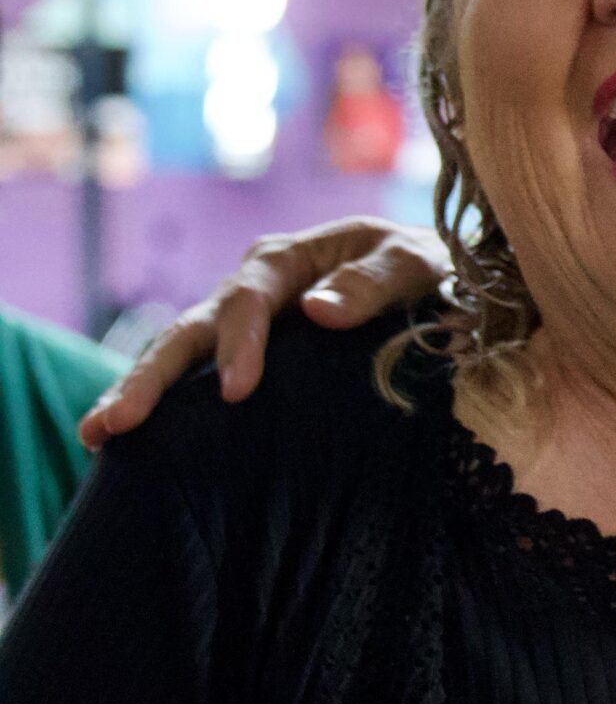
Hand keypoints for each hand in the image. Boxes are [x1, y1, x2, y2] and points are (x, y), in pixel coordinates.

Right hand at [78, 218, 449, 448]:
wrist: (433, 279)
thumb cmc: (428, 267)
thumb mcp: (416, 262)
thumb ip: (374, 281)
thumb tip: (317, 310)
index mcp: (291, 258)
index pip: (250, 298)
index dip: (238, 342)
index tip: (234, 392)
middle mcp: (253, 287)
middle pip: (191, 328)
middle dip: (151, 375)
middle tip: (114, 423)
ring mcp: (241, 324)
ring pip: (178, 353)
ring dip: (137, 391)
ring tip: (94, 436)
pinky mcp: (243, 356)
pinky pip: (195, 379)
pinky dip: (164, 407)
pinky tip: (127, 445)